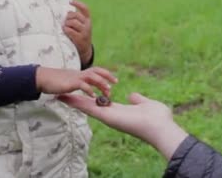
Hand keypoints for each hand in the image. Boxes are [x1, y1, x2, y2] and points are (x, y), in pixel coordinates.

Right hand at [36, 66, 116, 97]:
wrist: (41, 78)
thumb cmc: (52, 80)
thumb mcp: (66, 81)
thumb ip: (74, 83)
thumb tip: (78, 86)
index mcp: (79, 73)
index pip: (95, 70)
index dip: (104, 74)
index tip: (113, 80)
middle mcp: (79, 73)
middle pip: (97, 71)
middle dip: (107, 76)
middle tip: (116, 82)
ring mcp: (75, 77)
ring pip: (92, 77)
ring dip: (101, 83)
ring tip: (108, 91)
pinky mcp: (70, 83)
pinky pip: (83, 85)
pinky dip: (89, 90)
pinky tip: (94, 96)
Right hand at [57, 92, 187, 159]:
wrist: (161, 128)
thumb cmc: (158, 118)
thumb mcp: (145, 103)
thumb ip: (138, 100)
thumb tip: (132, 96)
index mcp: (119, 111)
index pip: (101, 104)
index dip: (90, 99)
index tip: (81, 95)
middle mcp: (111, 115)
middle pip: (89, 107)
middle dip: (77, 101)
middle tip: (63, 96)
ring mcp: (108, 117)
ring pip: (86, 108)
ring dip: (73, 101)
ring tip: (60, 96)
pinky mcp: (107, 116)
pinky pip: (89, 108)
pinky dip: (77, 103)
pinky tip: (67, 99)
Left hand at [64, 0, 92, 63]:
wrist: (84, 50)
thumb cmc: (79, 35)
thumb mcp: (80, 26)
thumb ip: (75, 19)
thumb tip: (65, 12)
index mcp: (88, 20)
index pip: (85, 9)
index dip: (78, 4)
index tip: (70, 2)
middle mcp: (88, 24)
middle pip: (75, 15)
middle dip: (68, 17)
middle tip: (65, 21)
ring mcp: (85, 31)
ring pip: (72, 22)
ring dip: (66, 24)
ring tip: (65, 27)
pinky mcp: (80, 38)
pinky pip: (69, 30)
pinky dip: (65, 29)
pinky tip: (65, 31)